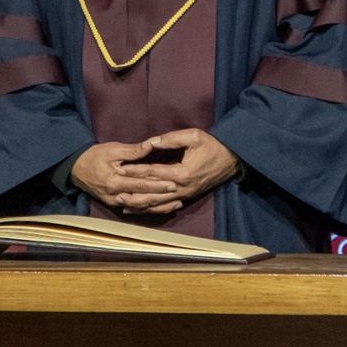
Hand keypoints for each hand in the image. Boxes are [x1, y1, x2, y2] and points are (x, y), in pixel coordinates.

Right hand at [71, 141, 180, 214]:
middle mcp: (115, 196)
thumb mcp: (112, 150)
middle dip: (162, 198)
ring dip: (158, 207)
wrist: (75, 168)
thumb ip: (132, 150)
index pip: (140, 184)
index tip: (173, 183)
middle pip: (142, 199)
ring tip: (176, 203)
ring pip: (140, 208)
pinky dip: (149, 209)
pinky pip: (134, 209)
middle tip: (179, 194)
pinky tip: (162, 207)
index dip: (157, 185)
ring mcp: (114, 202)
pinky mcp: (115, 204)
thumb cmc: (94, 156)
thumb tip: (151, 145)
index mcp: (114, 181)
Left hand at [119, 129, 239, 208]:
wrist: (232, 159)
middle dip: (133, 194)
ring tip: (122, 205)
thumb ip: (170, 139)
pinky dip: (152, 209)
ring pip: (158, 204)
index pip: (153, 173)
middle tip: (115, 194)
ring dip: (140, 205)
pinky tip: (140, 210)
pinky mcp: (187, 197)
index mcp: (182, 172)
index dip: (136, 171)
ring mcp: (185, 195)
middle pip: (153, 194)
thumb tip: (150, 142)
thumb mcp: (193, 136)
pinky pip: (166, 207)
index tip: (120, 169)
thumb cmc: (212, 145)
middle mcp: (182, 188)